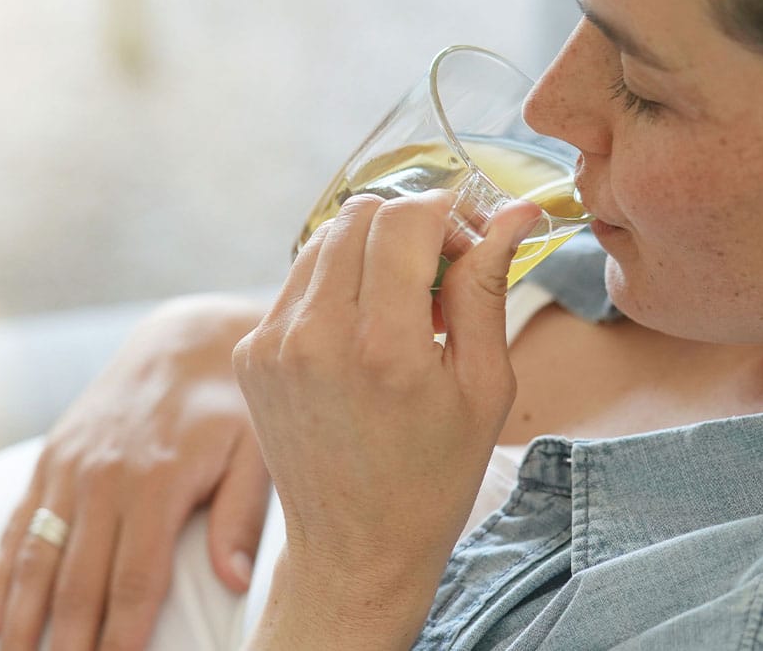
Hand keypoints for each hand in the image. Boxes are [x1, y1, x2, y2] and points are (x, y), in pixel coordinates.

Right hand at [0, 294, 269, 649]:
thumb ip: (242, 515)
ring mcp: (68, 468)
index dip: (124, 635)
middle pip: (79, 579)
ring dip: (21, 618)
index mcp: (158, 480)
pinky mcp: (49, 460)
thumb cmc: (230, 405)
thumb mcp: (256, 450)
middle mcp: (103, 476)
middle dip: (67, 640)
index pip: (136, 578)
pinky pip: (18, 526)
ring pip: (36, 557)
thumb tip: (234, 582)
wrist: (181, 340)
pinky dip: (1, 575)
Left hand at [231, 192, 540, 647]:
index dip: (447, 213)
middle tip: (440, 272)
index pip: (406, 219)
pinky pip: (296, 284)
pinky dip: (333, 288)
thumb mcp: (483, 387)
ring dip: (368, 252)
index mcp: (384, 346)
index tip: (468, 241)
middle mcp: (316, 336)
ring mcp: (272, 344)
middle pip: (359, 216)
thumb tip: (511, 213)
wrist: (353, 549)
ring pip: (322, 242)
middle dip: (408, 225)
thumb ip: (487, 290)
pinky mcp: (251, 355)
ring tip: (402, 307)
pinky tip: (362, 335)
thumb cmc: (433, 477)